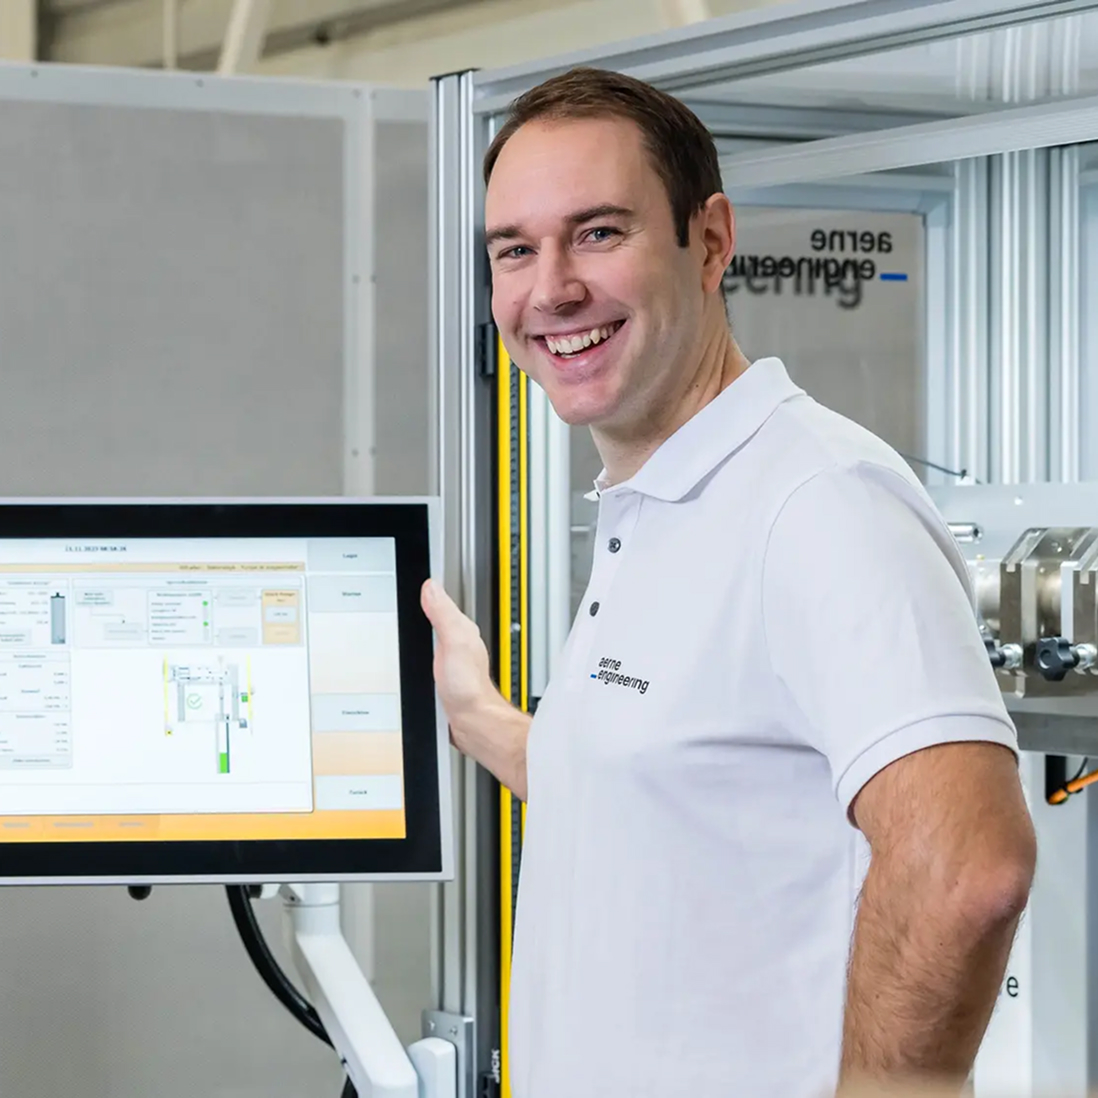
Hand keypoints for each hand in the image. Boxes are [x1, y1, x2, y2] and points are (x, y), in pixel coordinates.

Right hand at [420, 578, 499, 746]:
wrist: (471, 723)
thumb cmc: (469, 689)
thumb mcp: (454, 643)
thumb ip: (443, 614)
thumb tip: (431, 587)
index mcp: (460, 629)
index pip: (441, 600)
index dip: (426, 589)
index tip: (413, 578)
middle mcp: (458, 642)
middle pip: (433, 617)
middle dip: (419, 608)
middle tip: (405, 594)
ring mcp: (450, 660)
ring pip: (429, 637)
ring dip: (418, 632)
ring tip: (407, 617)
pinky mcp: (442, 676)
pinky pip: (426, 656)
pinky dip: (418, 654)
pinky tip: (412, 656)